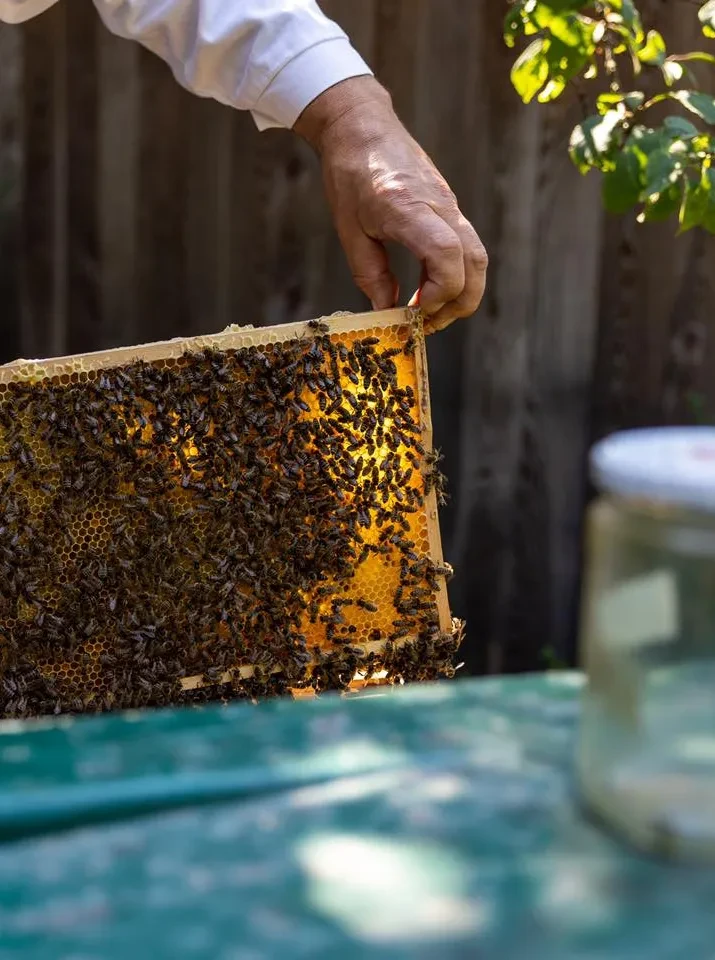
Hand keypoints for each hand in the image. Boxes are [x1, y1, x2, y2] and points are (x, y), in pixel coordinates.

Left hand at [294, 77, 486, 333]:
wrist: (363, 126)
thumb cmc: (350, 174)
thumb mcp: (350, 231)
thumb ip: (371, 275)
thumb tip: (388, 311)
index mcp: (408, 209)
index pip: (448, 258)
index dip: (438, 294)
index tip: (414, 310)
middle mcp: (439, 206)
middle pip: (475, 264)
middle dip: (458, 303)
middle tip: (427, 323)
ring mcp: (450, 204)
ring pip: (477, 257)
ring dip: (460, 291)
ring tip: (429, 310)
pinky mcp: (451, 206)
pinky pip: (466, 246)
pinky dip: (455, 273)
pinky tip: (429, 286)